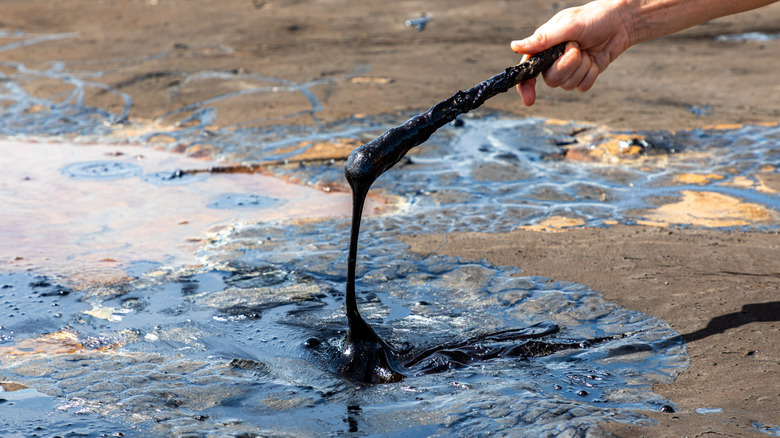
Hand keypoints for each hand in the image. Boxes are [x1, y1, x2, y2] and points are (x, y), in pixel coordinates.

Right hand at [511, 0, 632, 105]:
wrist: (620, 23)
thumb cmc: (592, 18)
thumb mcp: (567, 25)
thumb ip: (543, 39)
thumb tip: (514, 46)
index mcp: (543, 47)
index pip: (527, 71)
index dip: (525, 87)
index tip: (529, 100)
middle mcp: (552, 61)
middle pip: (551, 80)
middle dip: (567, 65)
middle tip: (576, 47)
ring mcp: (568, 70)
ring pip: (568, 85)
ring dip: (582, 67)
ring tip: (586, 50)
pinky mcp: (583, 76)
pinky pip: (582, 86)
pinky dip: (591, 74)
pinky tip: (594, 60)